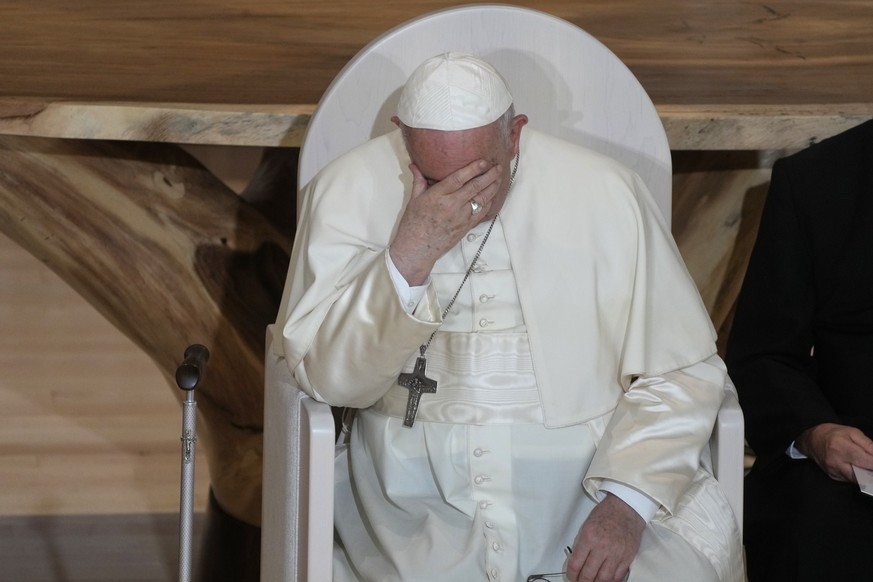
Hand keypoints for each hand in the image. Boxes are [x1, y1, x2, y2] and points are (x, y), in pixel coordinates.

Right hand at [389, 160, 501, 284]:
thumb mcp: (413, 200)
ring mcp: (461, 217)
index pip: (459, 178)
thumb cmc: (413, 224)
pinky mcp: (466, 227)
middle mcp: (451, 205)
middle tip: (498, 167)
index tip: (484, 161)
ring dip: (492, 187)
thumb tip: (414, 165)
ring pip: (482, 199)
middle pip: (475, 187)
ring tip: (499, 178)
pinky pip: (481, 212)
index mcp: (437, 195)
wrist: (417, 248)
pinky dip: (489, 202)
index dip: (473, 168)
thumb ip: (418, 181)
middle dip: (489, 175)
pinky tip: (492, 195)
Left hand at [566, 493, 644, 581]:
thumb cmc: (606, 514)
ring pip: (603, 579)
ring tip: (592, 581)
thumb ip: (581, 544)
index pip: (575, 564)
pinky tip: (605, 579)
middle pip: (588, 574)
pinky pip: (618, 577)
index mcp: (588, 537)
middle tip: (580, 581)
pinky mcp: (627, 558)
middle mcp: (602, 547)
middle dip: (582, 581)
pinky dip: (610, 581)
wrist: (626, 508)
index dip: (571, 574)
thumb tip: (575, 562)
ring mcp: (616, 553)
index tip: (571, 576)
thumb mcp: (587, 525)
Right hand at [796, 422, 872, 481]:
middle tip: (872, 466)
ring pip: (857, 480)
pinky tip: (861, 470)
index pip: (866, 460)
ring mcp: (834, 471)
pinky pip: (850, 480)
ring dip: (867, 476)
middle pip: (862, 474)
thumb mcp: (853, 432)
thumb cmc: (834, 434)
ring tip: (869, 469)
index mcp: (841, 446)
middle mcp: (836, 461)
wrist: (813, 440)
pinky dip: (858, 477)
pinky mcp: (834, 476)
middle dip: (871, 472)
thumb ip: (868, 444)